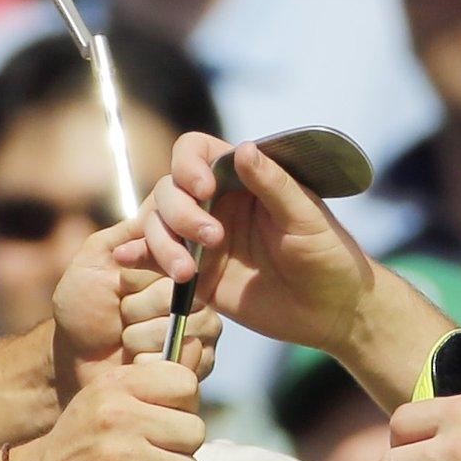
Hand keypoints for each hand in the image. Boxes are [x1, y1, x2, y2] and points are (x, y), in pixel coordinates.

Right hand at [10, 360, 203, 460]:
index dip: (183, 408)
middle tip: (150, 459)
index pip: (185, 383)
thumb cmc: (76, 445)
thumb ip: (153, 378)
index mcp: (116, 385)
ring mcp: (120, 456)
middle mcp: (118, 415)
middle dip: (179, 451)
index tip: (162, 422)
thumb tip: (198, 344)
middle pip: (194, 431)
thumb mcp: (106, 399)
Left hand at [52, 219, 218, 402]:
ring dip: (139, 338)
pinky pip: (185, 360)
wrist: (76, 359)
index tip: (121, 287)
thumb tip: (156, 215)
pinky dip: (148, 362)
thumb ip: (121, 237)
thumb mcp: (92, 263)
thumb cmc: (83, 309)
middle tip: (121, 316)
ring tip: (126, 339)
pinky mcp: (201, 363)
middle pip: (182, 298)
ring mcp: (203, 330)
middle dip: (137, 310)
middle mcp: (195, 295)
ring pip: (182, 330)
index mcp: (173, 268)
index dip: (145, 279)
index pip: (180, 260)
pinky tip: (136, 362)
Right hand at [114, 132, 374, 354]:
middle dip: (181, 212)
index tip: (202, 188)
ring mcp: (202, 238)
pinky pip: (158, 258)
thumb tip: (243, 148)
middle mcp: (215, 203)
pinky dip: (140, 255)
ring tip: (187, 272)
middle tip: (213, 239)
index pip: (196, 153)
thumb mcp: (306, 217)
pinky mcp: (197, 273)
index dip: (188, 164)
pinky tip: (129, 258)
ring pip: (158, 224)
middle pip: (170, 189)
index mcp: (241, 179)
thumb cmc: (329, 255)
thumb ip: (273, 184)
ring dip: (162, 242)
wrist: (332, 312)